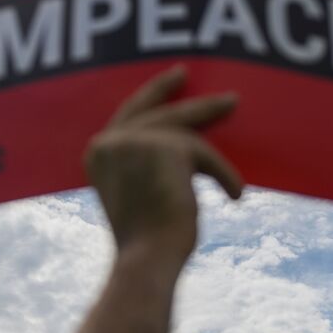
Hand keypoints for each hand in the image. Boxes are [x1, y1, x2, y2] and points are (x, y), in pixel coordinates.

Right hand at [84, 65, 242, 263]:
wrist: (148, 259)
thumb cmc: (148, 241)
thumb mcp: (140, 194)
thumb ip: (146, 165)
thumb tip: (183, 149)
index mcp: (98, 154)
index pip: (127, 116)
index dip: (152, 96)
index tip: (173, 81)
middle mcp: (109, 142)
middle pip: (151, 106)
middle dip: (174, 88)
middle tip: (192, 74)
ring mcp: (136, 141)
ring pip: (183, 127)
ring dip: (210, 128)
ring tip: (233, 112)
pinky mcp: (166, 147)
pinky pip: (203, 153)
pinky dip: (222, 174)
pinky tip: (234, 194)